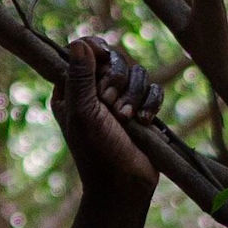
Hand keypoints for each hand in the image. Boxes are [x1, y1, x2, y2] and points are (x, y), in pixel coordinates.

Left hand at [53, 32, 161, 197]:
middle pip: (115, 58)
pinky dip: (151, 103)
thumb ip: (80, 76)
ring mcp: (121, 100)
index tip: (102, 60)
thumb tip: (79, 42)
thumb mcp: (83, 112)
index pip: (84, 51)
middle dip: (118, 79)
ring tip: (128, 119)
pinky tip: (145, 122)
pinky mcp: (143, 109)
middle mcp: (96, 91)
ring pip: (138, 72)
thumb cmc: (96, 151)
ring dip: (135, 95)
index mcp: (72, 89)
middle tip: (111, 104)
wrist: (124, 185)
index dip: (96, 51)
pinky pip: (154, 89)